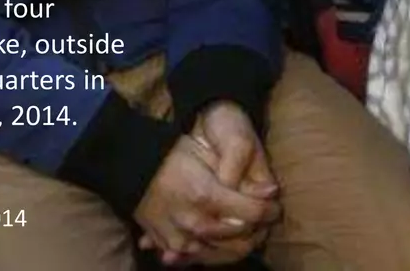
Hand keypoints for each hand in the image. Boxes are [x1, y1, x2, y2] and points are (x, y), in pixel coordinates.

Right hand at [133, 117, 277, 264]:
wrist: (133, 166)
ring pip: (221, 255)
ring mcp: (179, 238)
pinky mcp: (168, 246)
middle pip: (239, 239)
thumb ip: (240, 170)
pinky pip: (197, 259)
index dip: (269, 210)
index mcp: (206, 195)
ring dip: (239, 246)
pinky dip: (214, 254)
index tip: (275, 206)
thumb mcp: (209, 151)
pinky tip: (222, 243)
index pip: (251, 213)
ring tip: (247, 232)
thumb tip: (272, 190)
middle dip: (258, 230)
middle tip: (264, 220)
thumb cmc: (176, 153)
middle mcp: (193, 222)